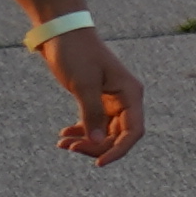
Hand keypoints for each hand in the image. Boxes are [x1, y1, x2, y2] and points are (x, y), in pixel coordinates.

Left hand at [29, 18, 140, 164]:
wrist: (62, 33)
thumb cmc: (76, 54)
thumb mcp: (83, 84)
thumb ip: (92, 114)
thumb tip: (96, 143)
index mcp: (130, 94)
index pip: (133, 132)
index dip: (118, 150)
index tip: (98, 163)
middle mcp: (126, 99)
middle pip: (118, 136)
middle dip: (95, 146)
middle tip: (70, 148)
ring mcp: (112, 100)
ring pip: (105, 132)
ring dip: (86, 141)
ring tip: (62, 143)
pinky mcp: (98, 99)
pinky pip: (95, 123)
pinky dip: (81, 131)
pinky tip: (64, 134)